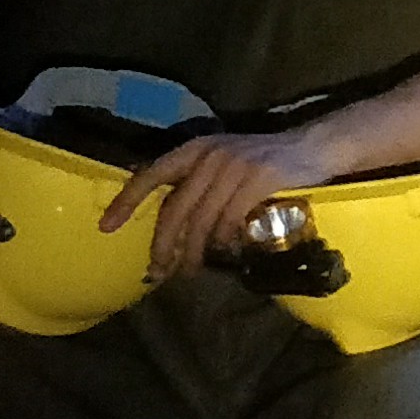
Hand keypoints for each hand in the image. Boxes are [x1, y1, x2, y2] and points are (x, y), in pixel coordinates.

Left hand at [104, 124, 346, 278]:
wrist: (313, 146)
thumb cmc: (265, 160)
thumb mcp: (224, 162)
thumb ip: (198, 183)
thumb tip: (171, 223)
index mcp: (195, 148)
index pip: (151, 175)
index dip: (126, 201)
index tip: (106, 227)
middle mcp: (209, 154)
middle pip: (175, 208)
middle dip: (163, 244)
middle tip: (156, 272)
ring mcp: (233, 166)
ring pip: (201, 220)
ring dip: (194, 252)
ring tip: (190, 272)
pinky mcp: (257, 179)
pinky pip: (231, 220)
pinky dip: (226, 241)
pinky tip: (227, 252)